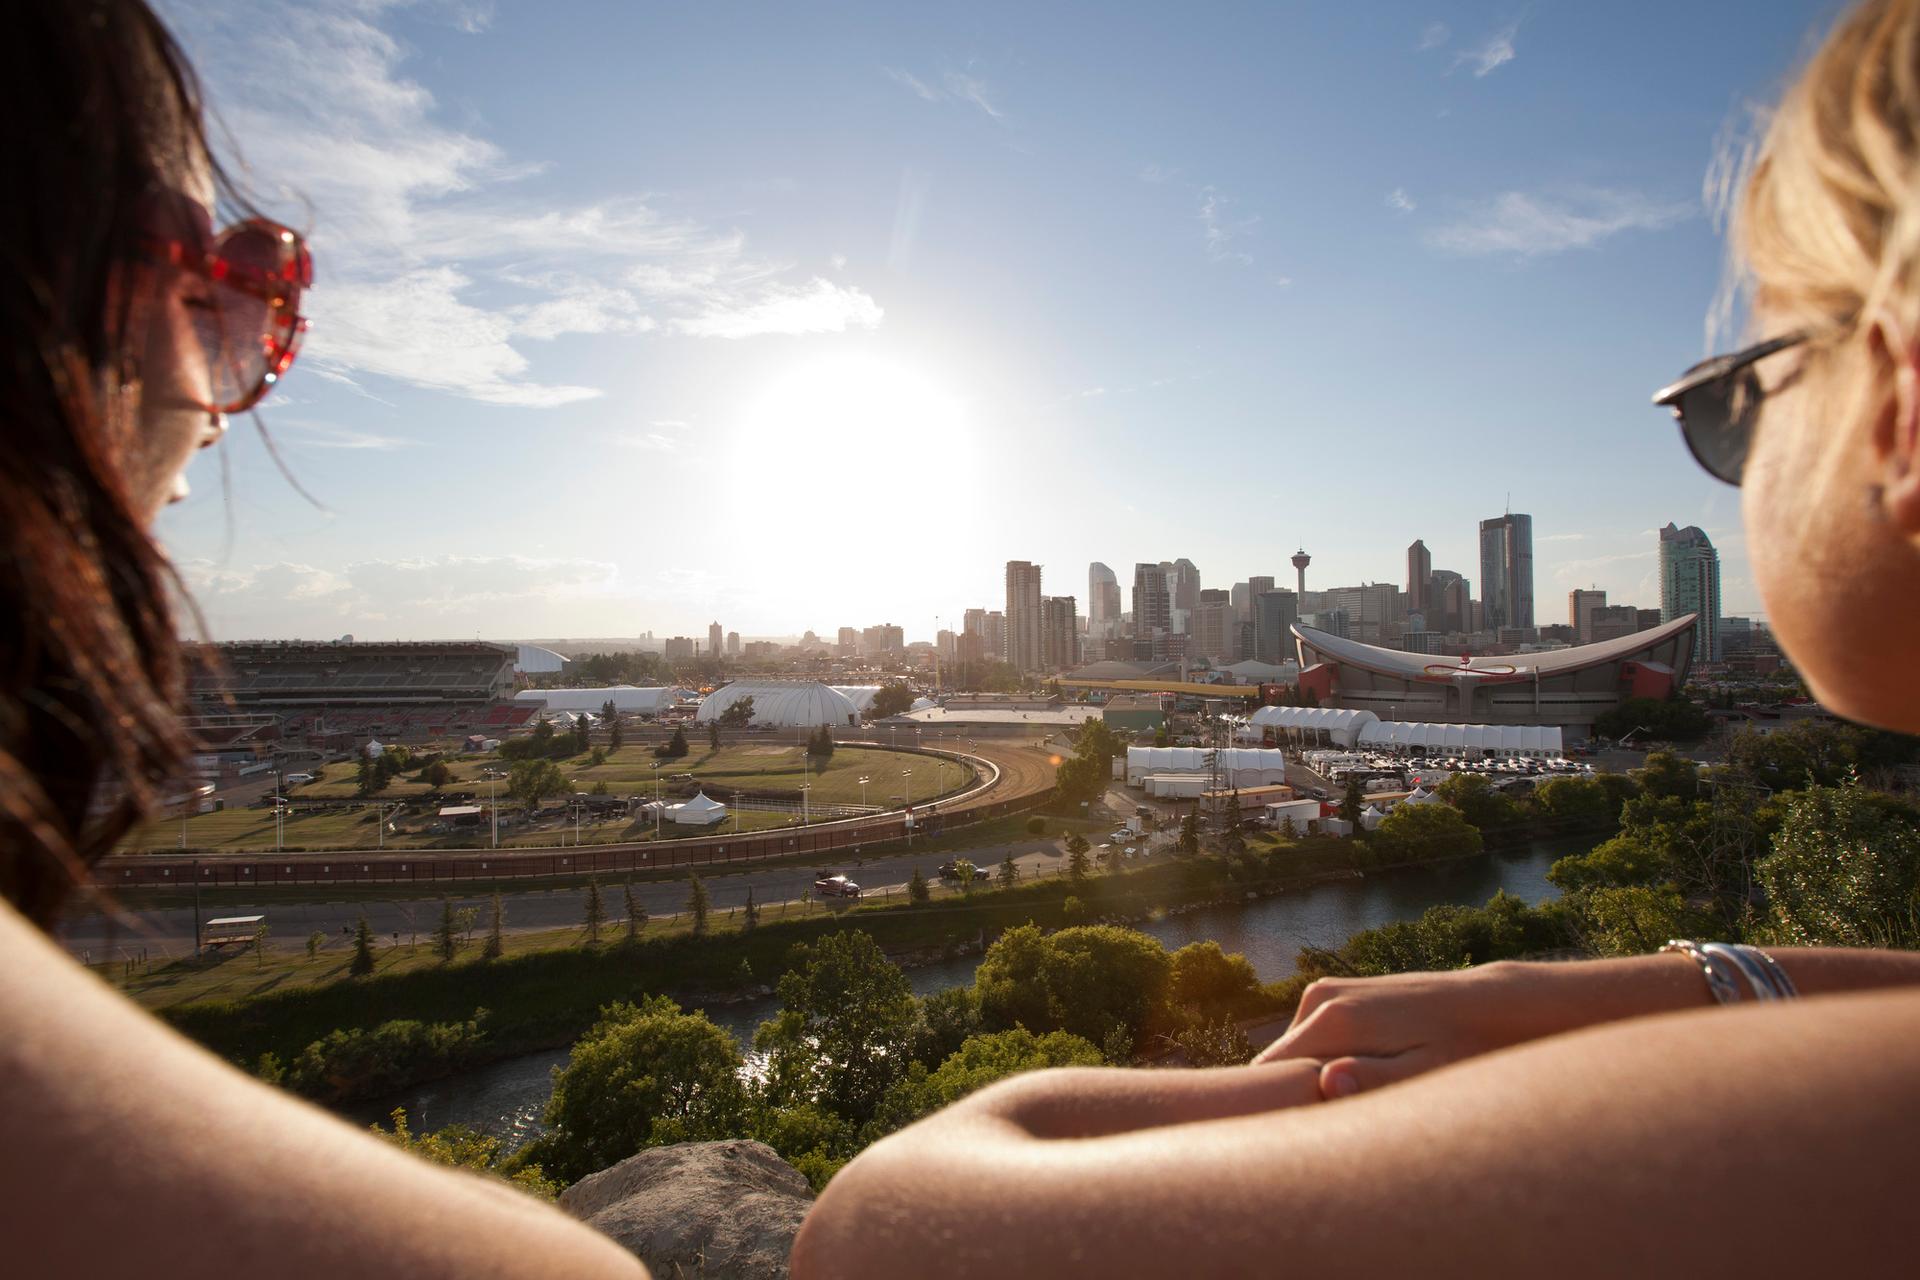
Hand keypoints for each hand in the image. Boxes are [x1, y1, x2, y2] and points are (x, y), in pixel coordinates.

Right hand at [1255, 957, 1708, 1098]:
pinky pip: (1310, 1041)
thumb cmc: (1470, 1048)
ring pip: (1292, 1055)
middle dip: (1292, 1100)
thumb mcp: (1430, 1075)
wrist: (1499, 1003)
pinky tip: (1363, 1080)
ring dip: (1310, 1082)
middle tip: (1339, 1128)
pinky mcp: (1339, 994)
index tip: (1303, 1141)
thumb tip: (1326, 1084)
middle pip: (1274, 1067)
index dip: (1273, 1114)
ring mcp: (1327, 992)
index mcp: (1332, 1018)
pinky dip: (1323, 1063)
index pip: (1264, 1076)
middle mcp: (1320, 998)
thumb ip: (1373, 1081)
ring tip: (1359, 1103)